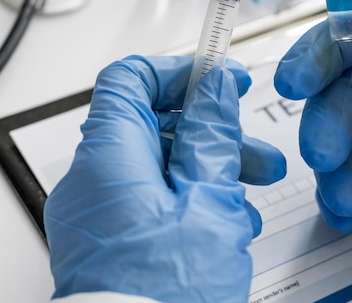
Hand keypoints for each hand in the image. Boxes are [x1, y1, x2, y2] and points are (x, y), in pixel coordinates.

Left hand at [44, 55, 285, 302]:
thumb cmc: (165, 293)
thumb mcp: (207, 200)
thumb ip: (212, 135)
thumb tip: (214, 89)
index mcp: (109, 156)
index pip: (131, 79)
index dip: (179, 71)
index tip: (219, 76)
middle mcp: (95, 180)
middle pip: (155, 124)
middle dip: (211, 130)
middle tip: (251, 140)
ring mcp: (101, 211)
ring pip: (161, 163)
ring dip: (211, 167)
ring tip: (256, 186)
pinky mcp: (112, 238)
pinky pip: (154, 198)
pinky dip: (193, 197)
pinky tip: (230, 219)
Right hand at [274, 0, 351, 301]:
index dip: (327, 52)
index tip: (299, 76)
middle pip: (343, 89)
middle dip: (325, 118)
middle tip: (322, 152)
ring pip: (336, 135)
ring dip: (331, 166)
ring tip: (347, 196)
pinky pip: (341, 179)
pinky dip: (334, 195)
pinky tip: (349, 213)